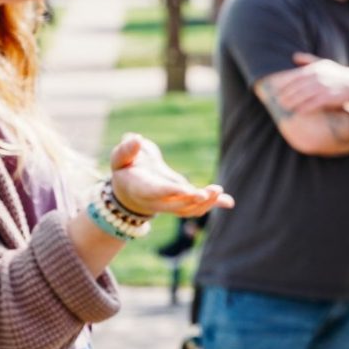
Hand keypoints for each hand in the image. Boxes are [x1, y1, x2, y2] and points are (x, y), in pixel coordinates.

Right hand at [108, 132, 234, 218]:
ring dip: (205, 204)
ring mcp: (171, 204)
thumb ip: (126, 150)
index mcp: (140, 188)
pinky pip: (197, 207)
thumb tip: (136, 138)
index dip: (170, 191)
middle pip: (176, 206)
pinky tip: (229, 201)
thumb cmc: (125, 170)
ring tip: (218, 191)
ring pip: (189, 210)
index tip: (184, 189)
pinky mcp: (182, 202)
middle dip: (192, 200)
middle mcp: (157, 201)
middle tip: (208, 192)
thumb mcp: (119, 159)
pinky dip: (213, 205)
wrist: (129, 191)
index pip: (156, 192)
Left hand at [267, 53, 348, 114]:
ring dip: (293, 101)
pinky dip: (305, 107)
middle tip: (277, 100)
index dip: (284, 83)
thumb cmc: (337, 74)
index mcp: (316, 68)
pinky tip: (298, 112)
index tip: (275, 89)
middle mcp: (319, 76)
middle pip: (298, 86)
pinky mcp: (330, 97)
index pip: (295, 76)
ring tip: (284, 107)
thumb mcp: (324, 64)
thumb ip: (308, 60)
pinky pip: (314, 103)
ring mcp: (325, 86)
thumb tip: (293, 56)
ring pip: (304, 95)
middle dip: (286, 94)